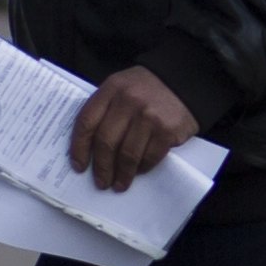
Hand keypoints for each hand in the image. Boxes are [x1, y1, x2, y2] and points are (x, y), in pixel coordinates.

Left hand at [68, 65, 202, 191]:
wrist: (186, 81)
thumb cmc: (148, 88)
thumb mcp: (121, 87)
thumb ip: (105, 109)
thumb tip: (90, 148)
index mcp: (111, 89)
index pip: (87, 122)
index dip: (79, 148)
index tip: (78, 166)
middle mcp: (128, 102)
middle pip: (106, 142)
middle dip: (101, 167)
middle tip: (101, 182)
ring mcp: (149, 117)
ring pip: (128, 154)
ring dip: (122, 174)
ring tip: (119, 185)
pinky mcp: (167, 130)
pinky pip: (150, 157)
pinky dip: (142, 168)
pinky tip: (138, 172)